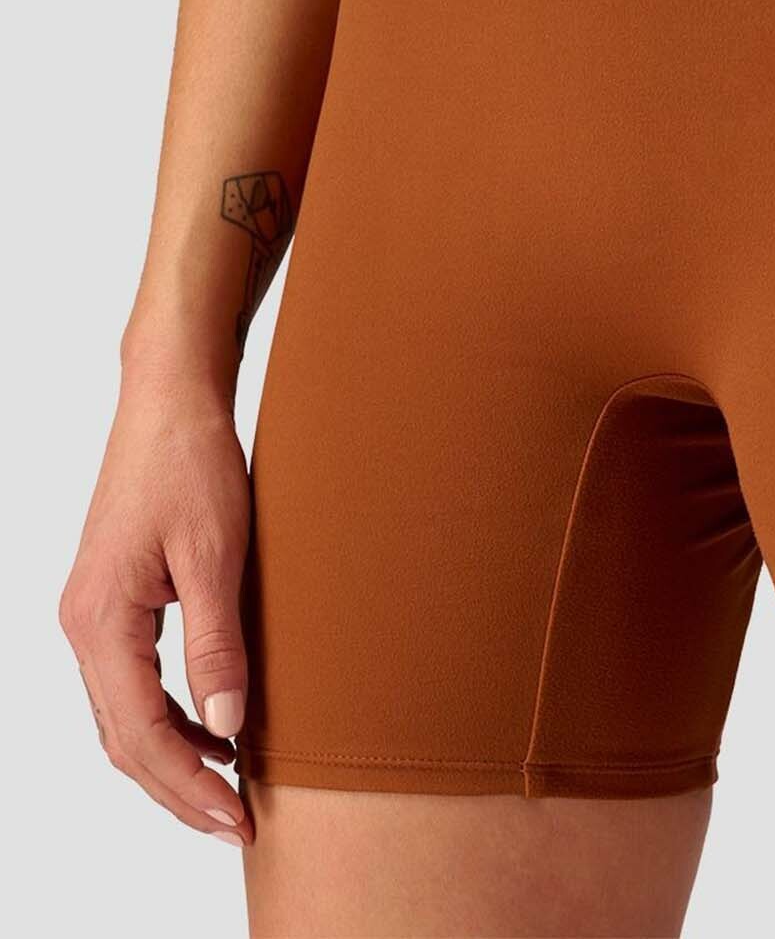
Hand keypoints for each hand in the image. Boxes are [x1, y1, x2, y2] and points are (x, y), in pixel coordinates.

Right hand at [60, 370, 253, 846]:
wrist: (170, 401)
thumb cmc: (191, 464)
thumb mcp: (216, 555)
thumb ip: (218, 645)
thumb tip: (228, 729)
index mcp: (100, 622)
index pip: (141, 735)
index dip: (189, 786)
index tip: (238, 818)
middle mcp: (84, 626)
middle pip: (124, 739)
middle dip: (179, 789)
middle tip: (238, 824)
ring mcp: (94, 613)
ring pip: (125, 715)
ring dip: (174, 757)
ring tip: (230, 788)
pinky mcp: (116, 598)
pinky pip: (133, 681)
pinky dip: (170, 716)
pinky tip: (215, 725)